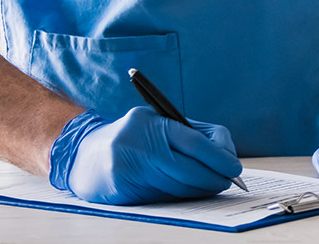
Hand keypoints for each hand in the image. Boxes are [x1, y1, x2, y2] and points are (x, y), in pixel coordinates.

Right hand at [49, 107, 242, 204]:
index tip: (234, 167)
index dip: (219, 157)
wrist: (84, 155)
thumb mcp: (157, 123)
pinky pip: (162, 197)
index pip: (195, 142)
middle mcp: (138, 144)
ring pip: (177, 186)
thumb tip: (225, 158)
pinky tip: (187, 192)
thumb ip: (189, 134)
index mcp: (151, 122)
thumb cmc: (132, 137)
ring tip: (211, 186)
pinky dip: (179, 196)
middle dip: (214, 177)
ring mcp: (128, 168)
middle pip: (189, 168)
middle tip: (228, 181)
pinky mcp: (122, 189)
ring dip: (199, 190)